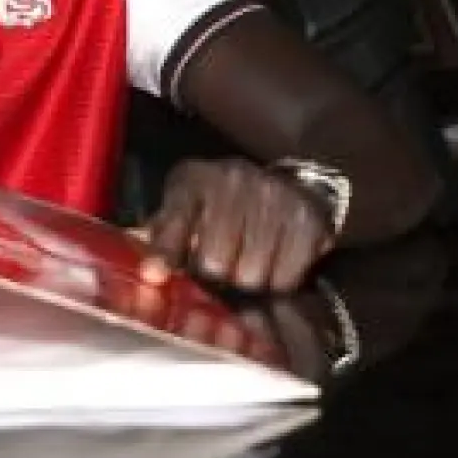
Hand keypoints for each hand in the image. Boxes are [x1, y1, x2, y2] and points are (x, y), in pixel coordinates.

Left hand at [145, 158, 333, 293]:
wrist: (282, 187)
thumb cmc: (219, 205)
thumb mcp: (184, 209)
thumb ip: (164, 238)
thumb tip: (151, 275)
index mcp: (195, 178)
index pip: (176, 221)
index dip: (165, 253)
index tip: (155, 275)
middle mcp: (234, 179)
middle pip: (215, 261)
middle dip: (215, 272)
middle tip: (221, 264)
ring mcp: (273, 195)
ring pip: (251, 275)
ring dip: (248, 279)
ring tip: (247, 260)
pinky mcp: (305, 218)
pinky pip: (286, 277)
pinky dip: (278, 280)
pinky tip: (274, 259)